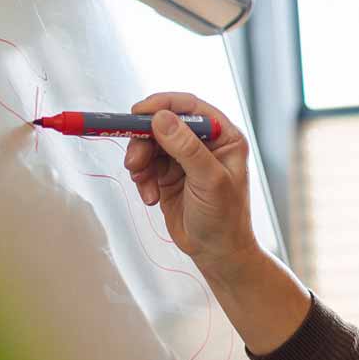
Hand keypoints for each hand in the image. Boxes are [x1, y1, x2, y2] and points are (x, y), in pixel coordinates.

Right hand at [123, 92, 256, 278]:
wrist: (217, 253)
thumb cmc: (224, 220)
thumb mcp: (209, 182)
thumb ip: (187, 149)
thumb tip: (161, 118)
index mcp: (224, 137)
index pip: (189, 107)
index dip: (161, 106)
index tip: (137, 114)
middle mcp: (204, 143)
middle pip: (162, 123)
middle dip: (144, 140)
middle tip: (134, 160)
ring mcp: (184, 158)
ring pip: (149, 143)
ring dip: (140, 161)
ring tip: (142, 184)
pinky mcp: (168, 174)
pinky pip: (145, 164)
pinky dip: (142, 178)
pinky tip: (150, 197)